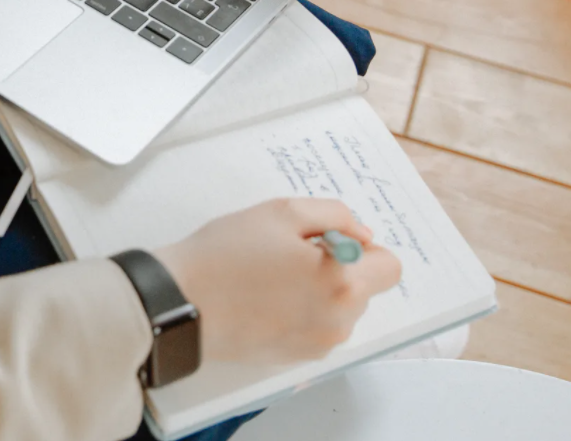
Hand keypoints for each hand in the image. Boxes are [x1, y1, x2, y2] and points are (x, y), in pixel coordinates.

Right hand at [153, 198, 401, 363]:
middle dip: (337, 268)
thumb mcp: (282, 212)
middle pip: (364, 288)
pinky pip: (316, 328)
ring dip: (318, 292)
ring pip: (339, 309)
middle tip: (287, 254)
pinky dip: (300, 312)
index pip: (390, 266)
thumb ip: (336, 215)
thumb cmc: (226, 254)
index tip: (326, 241)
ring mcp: (318, 345)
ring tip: (270, 277)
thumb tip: (363, 236)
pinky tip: (264, 299)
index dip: (362, 247)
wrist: (180, 302)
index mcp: (343, 284)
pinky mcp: (295, 358)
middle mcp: (339, 322)